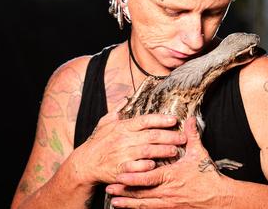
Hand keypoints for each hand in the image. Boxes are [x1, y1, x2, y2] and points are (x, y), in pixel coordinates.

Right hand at [72, 110, 186, 185]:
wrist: (85, 163)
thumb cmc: (98, 142)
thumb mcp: (105, 123)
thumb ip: (117, 110)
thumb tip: (126, 98)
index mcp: (122, 127)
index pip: (144, 120)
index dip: (160, 119)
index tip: (174, 120)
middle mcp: (123, 139)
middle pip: (151, 136)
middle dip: (169, 136)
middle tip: (182, 138)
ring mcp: (122, 154)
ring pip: (147, 151)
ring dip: (163, 151)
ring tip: (175, 151)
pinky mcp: (120, 169)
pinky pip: (137, 167)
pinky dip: (147, 166)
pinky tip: (156, 165)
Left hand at [105, 117, 228, 207]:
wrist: (219, 198)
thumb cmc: (208, 176)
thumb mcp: (199, 154)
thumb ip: (191, 136)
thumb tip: (187, 119)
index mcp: (172, 176)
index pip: (149, 178)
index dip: (133, 178)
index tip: (119, 175)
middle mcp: (168, 192)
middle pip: (142, 193)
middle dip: (125, 191)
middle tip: (109, 187)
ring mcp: (169, 202)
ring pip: (144, 204)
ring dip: (129, 203)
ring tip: (114, 201)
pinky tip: (130, 208)